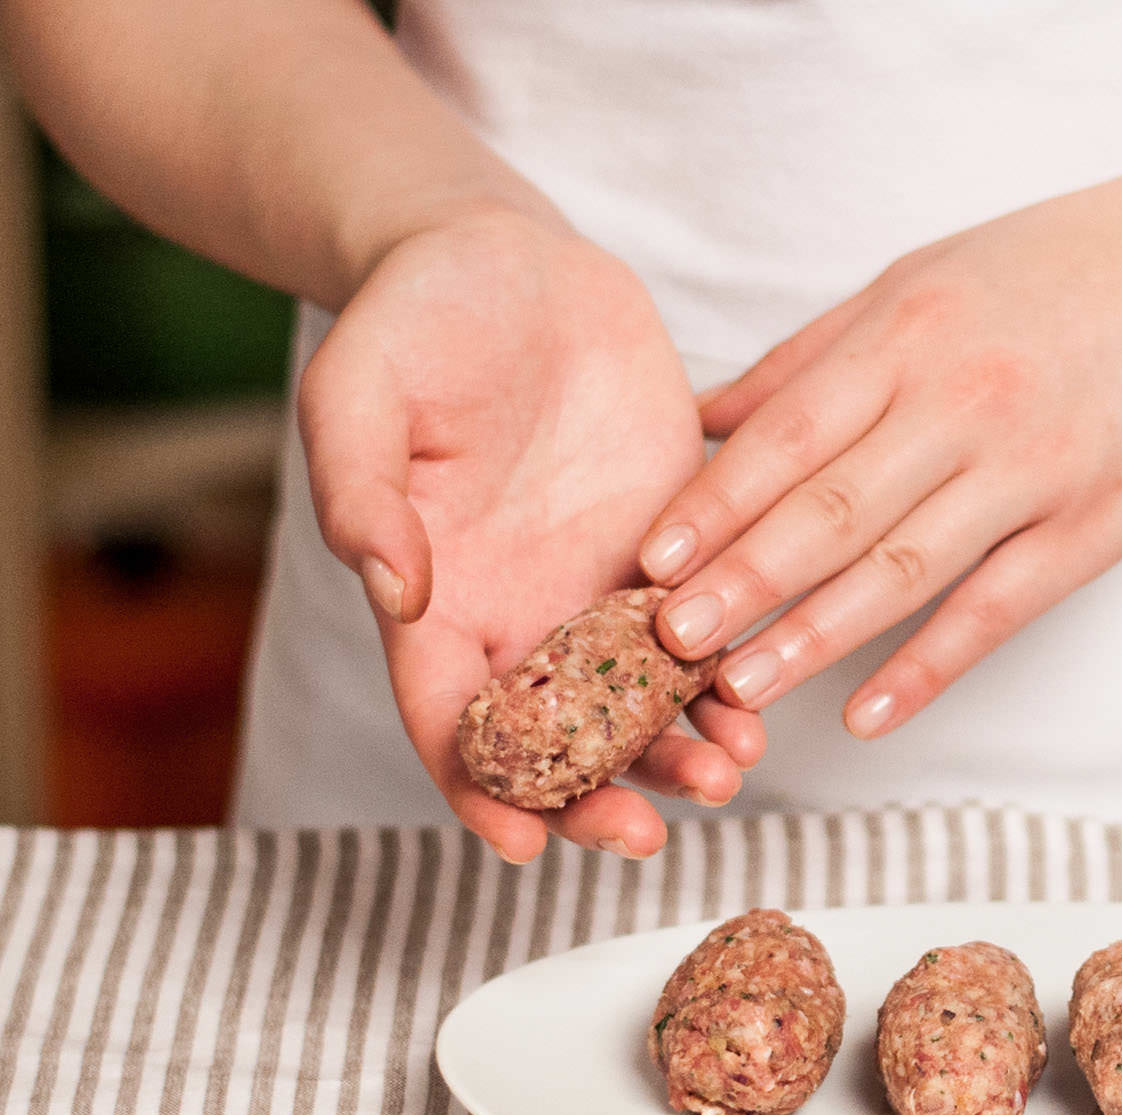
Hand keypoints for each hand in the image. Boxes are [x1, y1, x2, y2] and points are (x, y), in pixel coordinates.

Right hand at [299, 207, 764, 862]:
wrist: (511, 260)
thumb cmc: (414, 319)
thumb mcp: (358, 389)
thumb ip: (360, 492)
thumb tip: (392, 592)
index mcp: (434, 602)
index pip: (450, 725)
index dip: (482, 792)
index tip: (525, 842)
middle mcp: (518, 616)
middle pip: (556, 744)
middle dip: (600, 797)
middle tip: (647, 831)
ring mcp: (597, 591)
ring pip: (639, 708)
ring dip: (677, 753)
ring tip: (726, 772)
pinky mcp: (670, 553)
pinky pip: (701, 637)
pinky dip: (727, 680)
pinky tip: (758, 702)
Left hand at [635, 151, 1121, 734]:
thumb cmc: (1061, 268)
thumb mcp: (925, 279)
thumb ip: (814, 357)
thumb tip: (702, 418)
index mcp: (911, 332)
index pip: (790, 433)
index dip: (714, 504)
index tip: (648, 564)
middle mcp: (966, 400)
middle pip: (833, 509)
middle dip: (742, 582)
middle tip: (664, 646)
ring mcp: (1036, 467)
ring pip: (904, 569)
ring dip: (815, 637)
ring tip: (741, 689)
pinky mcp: (1096, 524)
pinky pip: (996, 610)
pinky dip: (928, 668)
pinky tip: (867, 714)